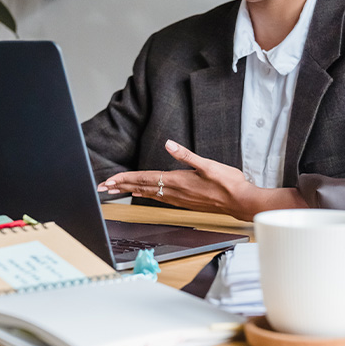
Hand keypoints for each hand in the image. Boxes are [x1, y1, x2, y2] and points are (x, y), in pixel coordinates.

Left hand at [97, 139, 307, 220]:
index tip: (109, 180)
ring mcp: (179, 199)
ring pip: (149, 193)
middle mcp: (175, 192)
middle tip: (103, 187)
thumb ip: (186, 154)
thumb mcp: (207, 164)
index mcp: (178, 181)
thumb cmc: (228, 183)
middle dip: (121, 186)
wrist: (241, 201)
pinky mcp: (185, 202)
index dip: (126, 179)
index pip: (145, 179)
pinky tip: (143, 194)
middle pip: (142, 188)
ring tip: (116, 190)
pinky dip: (146, 195)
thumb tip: (169, 143)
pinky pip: (159, 198)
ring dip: (131, 191)